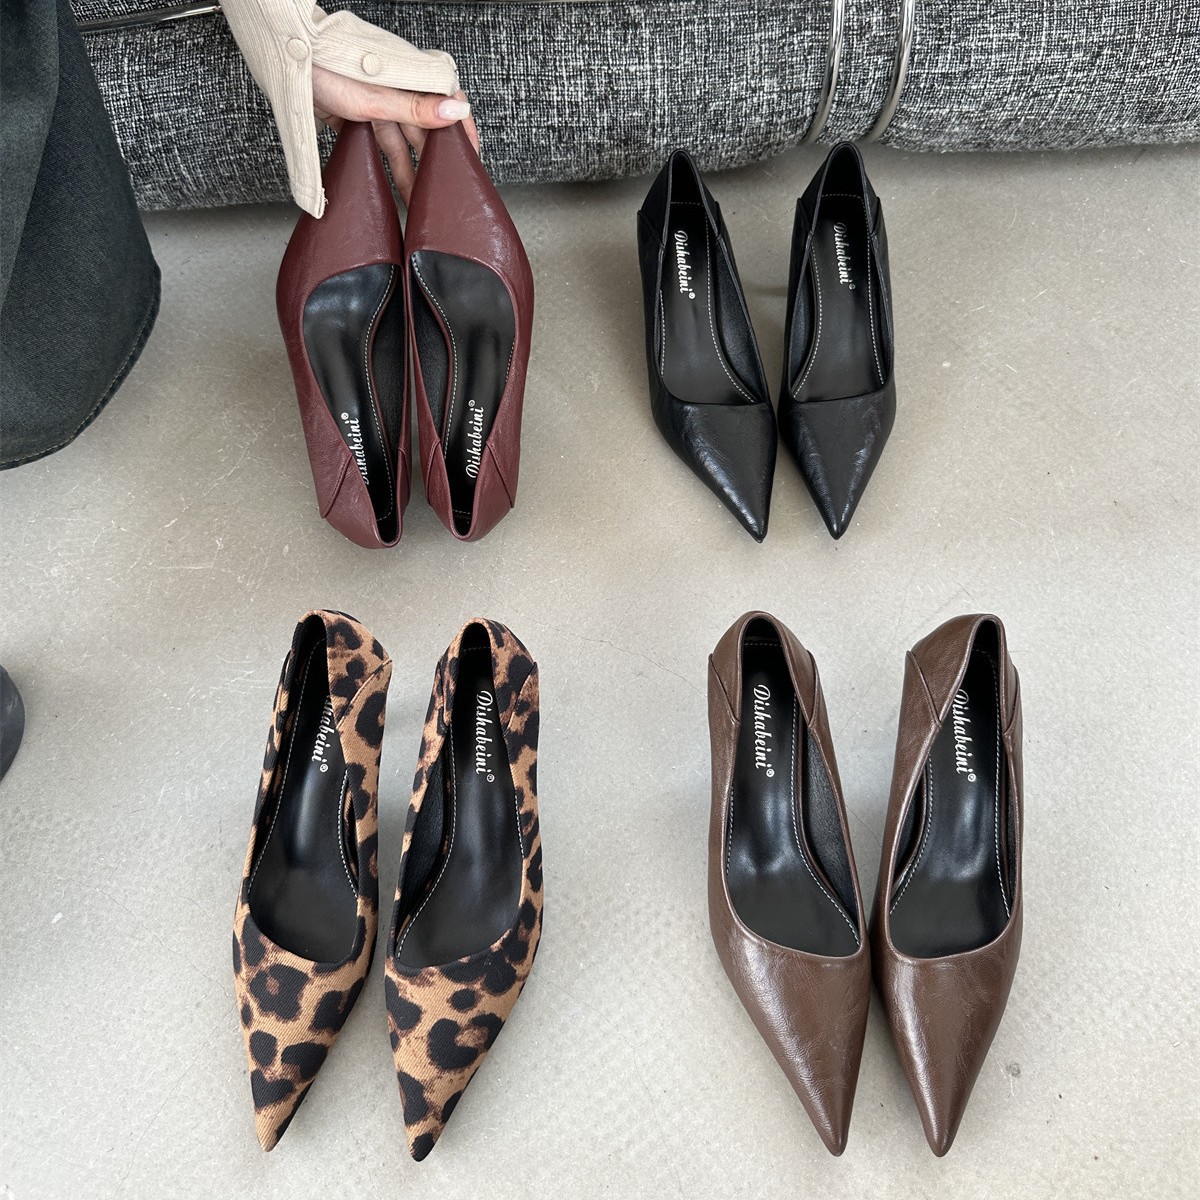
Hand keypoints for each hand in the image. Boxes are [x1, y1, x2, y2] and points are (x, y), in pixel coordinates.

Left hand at [311, 64, 480, 204]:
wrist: (287, 58)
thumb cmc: (330, 67)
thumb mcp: (378, 96)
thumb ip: (418, 109)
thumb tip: (458, 111)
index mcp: (412, 77)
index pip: (449, 106)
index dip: (463, 135)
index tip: (470, 163)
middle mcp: (399, 89)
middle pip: (425, 132)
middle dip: (433, 164)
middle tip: (440, 194)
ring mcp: (378, 102)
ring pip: (401, 143)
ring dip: (408, 172)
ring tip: (416, 201)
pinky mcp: (358, 114)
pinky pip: (379, 143)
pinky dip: (384, 164)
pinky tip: (390, 184)